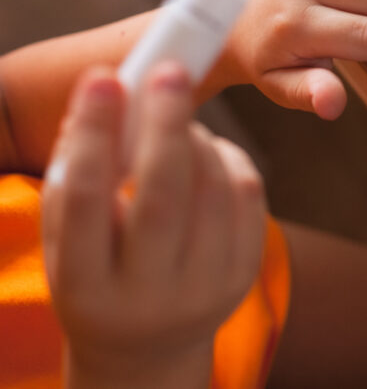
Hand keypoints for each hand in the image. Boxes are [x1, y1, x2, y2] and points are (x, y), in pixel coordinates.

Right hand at [42, 63, 265, 388]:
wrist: (146, 341)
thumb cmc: (98, 272)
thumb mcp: (69, 239)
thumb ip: (75, 174)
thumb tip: (104, 94)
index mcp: (87, 288)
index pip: (84, 204)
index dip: (93, 137)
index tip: (103, 78)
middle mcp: (149, 296)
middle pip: (164, 199)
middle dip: (167, 126)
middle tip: (169, 72)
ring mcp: (206, 289)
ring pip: (213, 192)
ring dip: (198, 137)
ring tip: (176, 115)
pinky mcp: (245, 273)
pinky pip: (249, 197)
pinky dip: (228, 158)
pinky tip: (207, 149)